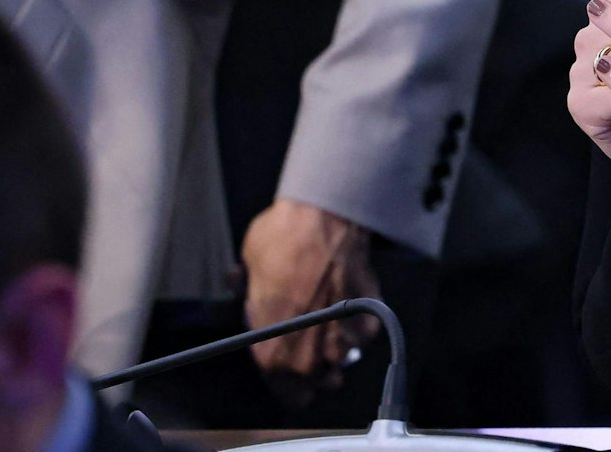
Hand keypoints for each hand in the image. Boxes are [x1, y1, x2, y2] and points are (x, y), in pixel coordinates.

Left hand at [238, 199, 380, 407]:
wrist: (322, 216)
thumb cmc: (280, 241)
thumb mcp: (248, 267)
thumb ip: (249, 291)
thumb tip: (242, 285)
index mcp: (272, 352)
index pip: (287, 394)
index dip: (288, 381)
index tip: (290, 367)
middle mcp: (309, 356)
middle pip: (319, 383)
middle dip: (315, 367)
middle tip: (309, 339)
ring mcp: (342, 339)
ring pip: (344, 360)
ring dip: (338, 346)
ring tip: (331, 320)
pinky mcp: (368, 317)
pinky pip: (364, 333)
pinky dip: (359, 323)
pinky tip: (350, 303)